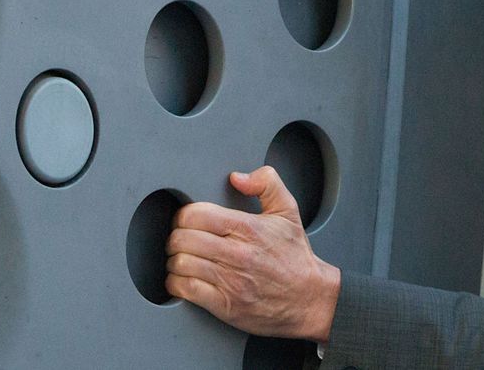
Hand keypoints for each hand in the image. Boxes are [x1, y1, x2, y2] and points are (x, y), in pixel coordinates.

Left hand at [166, 166, 341, 342]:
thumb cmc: (295, 258)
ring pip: (181, 264)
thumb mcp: (288, 211)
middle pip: (183, 239)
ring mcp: (230, 281)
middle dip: (175, 237)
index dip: (184, 215)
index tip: (185, 220)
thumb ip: (266, 183)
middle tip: (179, 239)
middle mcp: (237, 254)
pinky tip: (182, 279)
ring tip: (180, 258)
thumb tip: (238, 177)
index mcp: (248, 228)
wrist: (310, 299)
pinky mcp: (225, 305)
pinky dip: (176, 283)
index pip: (196, 215)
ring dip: (174, 260)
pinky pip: (187, 290)